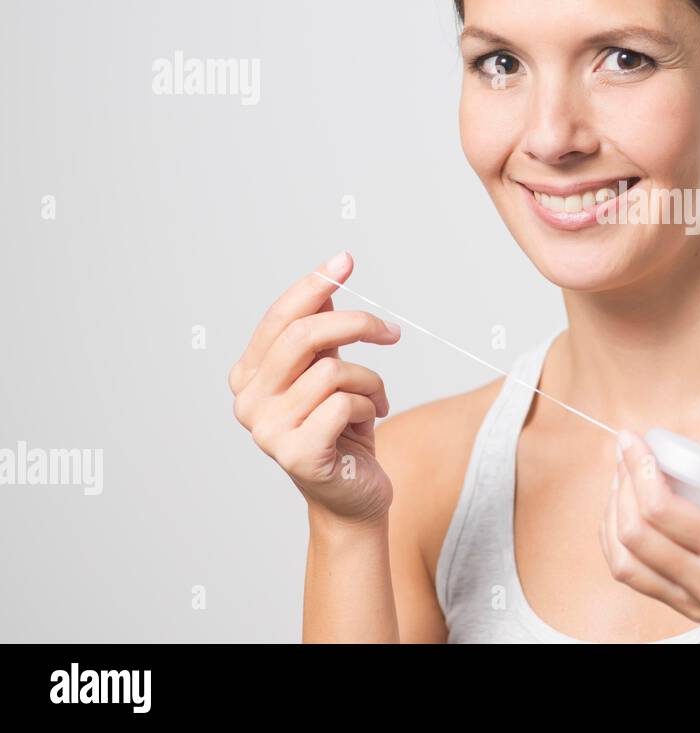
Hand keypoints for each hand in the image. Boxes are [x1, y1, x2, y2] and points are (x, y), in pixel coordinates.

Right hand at [227, 251, 401, 527]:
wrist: (353, 498)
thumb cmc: (342, 433)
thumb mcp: (331, 374)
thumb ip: (322, 335)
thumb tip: (328, 284)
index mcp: (248, 377)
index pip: (279, 318)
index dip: (313, 285)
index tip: (346, 260)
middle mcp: (248, 402)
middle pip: (305, 335)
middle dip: (356, 324)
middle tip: (391, 332)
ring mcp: (267, 431)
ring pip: (334, 371)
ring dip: (369, 381)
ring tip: (374, 401)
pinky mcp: (296, 455)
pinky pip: (345, 404)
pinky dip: (370, 405)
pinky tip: (369, 423)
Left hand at [599, 429, 699, 641]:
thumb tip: (683, 445)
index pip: (660, 509)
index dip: (637, 467)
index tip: (632, 439)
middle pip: (634, 536)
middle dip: (622, 486)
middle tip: (627, 456)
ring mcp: (697, 601)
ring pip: (625, 562)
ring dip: (613, 516)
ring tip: (623, 482)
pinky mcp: (689, 608)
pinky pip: (636, 577)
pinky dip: (620, 543)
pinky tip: (626, 514)